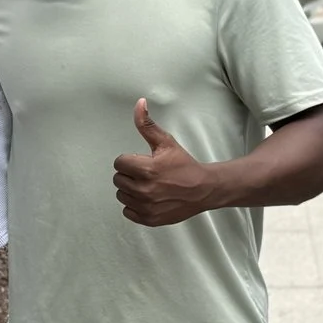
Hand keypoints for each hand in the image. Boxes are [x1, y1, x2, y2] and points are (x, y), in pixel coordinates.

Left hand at [112, 98, 219, 225]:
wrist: (203, 189)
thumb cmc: (184, 165)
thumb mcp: (166, 142)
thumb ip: (147, 125)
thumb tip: (139, 104)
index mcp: (146, 170)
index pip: (119, 163)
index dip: (129, 160)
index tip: (141, 161)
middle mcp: (144, 190)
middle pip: (118, 179)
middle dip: (129, 174)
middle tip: (145, 173)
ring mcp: (146, 207)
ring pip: (121, 195)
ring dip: (130, 190)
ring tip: (147, 185)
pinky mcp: (149, 219)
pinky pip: (127, 212)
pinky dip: (134, 205)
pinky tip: (147, 198)